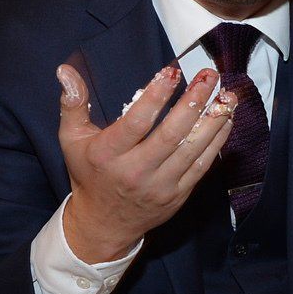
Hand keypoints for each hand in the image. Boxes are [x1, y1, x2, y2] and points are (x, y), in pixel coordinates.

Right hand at [57, 62, 234, 261]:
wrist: (105, 223)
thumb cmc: (89, 173)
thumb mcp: (71, 139)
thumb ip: (72, 103)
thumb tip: (65, 70)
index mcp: (108, 154)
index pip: (136, 122)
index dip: (156, 97)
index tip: (172, 72)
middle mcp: (135, 171)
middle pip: (171, 134)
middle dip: (194, 102)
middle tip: (208, 76)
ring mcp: (160, 185)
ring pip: (192, 149)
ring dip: (213, 120)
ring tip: (227, 95)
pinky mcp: (178, 194)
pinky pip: (202, 166)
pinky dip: (216, 142)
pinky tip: (225, 120)